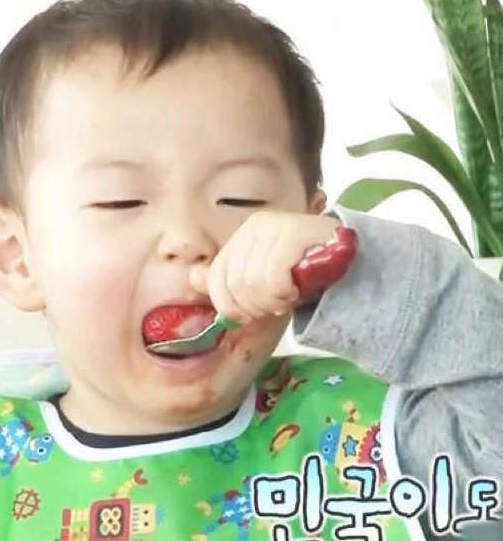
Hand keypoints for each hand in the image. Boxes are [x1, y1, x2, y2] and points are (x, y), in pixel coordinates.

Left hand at [189, 211, 349, 323]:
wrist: (347, 260)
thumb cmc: (303, 273)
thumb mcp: (261, 279)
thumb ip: (227, 280)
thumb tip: (192, 278)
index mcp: (242, 236)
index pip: (216, 279)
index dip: (229, 305)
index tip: (250, 314)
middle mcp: (255, 226)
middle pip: (235, 283)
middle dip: (255, 306)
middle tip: (275, 306)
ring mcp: (276, 226)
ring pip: (253, 282)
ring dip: (272, 301)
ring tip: (287, 298)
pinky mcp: (296, 232)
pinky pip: (274, 276)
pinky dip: (283, 293)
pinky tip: (296, 290)